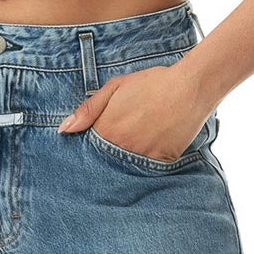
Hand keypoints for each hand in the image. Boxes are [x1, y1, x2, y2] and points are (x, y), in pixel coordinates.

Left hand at [58, 62, 208, 162]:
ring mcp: (142, 156)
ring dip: (125, 161)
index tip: (95, 145)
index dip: (91, 147)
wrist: (189, 88)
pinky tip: (151, 148)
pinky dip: (145, 163)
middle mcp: (121, 147)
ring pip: (125, 167)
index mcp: (107, 129)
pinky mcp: (161, 161)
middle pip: (105, 161)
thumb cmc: (152, 83)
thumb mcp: (115, 87)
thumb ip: (88, 109)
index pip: (88, 149)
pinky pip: (147, 170)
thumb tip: (64, 129)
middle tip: (121, 143)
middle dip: (107, 157)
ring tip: (135, 145)